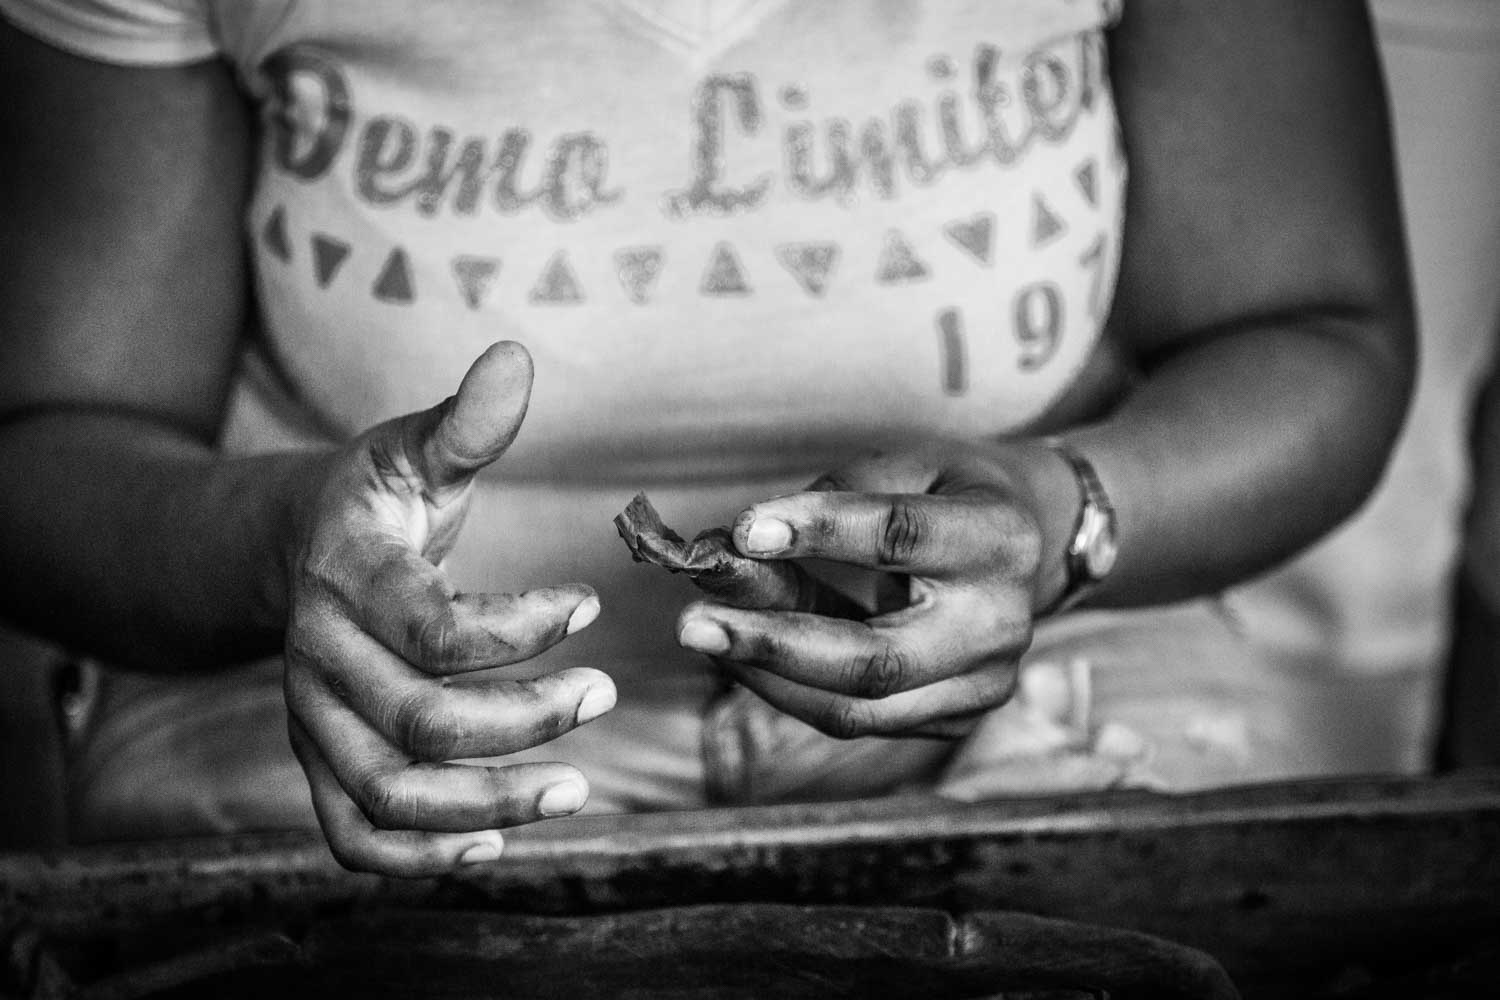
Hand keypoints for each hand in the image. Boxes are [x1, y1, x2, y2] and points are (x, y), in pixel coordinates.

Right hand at [282, 342, 614, 875]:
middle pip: (419, 723)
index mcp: (347, 575)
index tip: (589, 605)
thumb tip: (516, 355)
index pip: (432, 629)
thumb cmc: (374, 499)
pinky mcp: (318, 764)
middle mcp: (318, 658)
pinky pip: (352, 837)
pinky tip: (494, 844)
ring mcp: (312, 721)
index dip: (522, 629)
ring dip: (489, 805)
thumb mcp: (413, 447)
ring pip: (389, 795)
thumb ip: (467, 420)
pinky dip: (420, 857)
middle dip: (526, 721)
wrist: (291, 551)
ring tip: (578, 790)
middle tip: (606, 693)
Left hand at [675, 442, 1072, 739]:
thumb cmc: (952, 490)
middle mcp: (1001, 625)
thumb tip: (735, 548)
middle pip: (876, 659)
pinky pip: (857, 719)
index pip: (901, 538)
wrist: (1031, 543)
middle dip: (773, 643)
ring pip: (856, 707)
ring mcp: (982, 685)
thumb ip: (836, 494)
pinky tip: (743, 654)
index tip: (742, 528)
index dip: (820, 531)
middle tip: (691, 623)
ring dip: (766, 674)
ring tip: (702, 634)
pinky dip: (790, 688)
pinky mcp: (956, 718)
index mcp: (1000, 539)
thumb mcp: (910, 461)